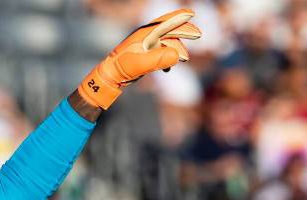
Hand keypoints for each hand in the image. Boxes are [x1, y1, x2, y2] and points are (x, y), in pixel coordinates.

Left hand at [78, 8, 200, 109]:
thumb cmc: (121, 68)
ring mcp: (145, 45)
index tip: (192, 13)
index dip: (179, 17)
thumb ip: (158, 59)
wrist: (109, 77)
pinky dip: (167, 59)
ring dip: (176, 50)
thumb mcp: (139, 63)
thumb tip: (178, 55)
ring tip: (184, 60)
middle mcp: (146, 37)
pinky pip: (161, 53)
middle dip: (184, 32)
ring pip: (166, 43)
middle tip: (198, 35)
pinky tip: (167, 69)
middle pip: (169, 30)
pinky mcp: (144, 55)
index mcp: (146, 34)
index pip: (166, 22)